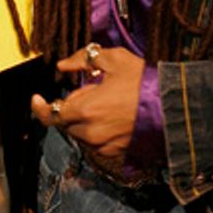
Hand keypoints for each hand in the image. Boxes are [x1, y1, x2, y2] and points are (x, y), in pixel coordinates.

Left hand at [31, 45, 143, 160]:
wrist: (176, 106)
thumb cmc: (145, 81)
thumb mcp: (113, 59)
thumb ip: (82, 60)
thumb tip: (62, 65)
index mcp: (85, 111)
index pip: (50, 115)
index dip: (39, 107)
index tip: (36, 98)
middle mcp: (90, 133)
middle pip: (66, 122)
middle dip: (72, 106)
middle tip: (93, 90)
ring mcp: (104, 146)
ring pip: (81, 133)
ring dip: (84, 119)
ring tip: (108, 102)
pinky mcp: (116, 153)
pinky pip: (97, 142)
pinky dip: (98, 129)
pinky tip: (115, 115)